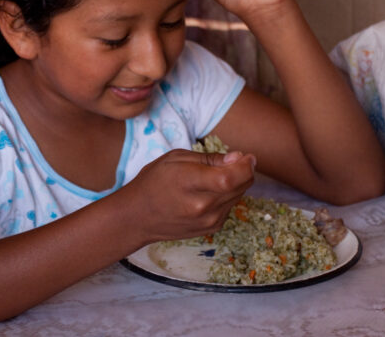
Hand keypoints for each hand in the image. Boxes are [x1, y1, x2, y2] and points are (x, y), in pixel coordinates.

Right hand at [122, 148, 255, 242]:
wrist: (138, 217)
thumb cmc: (154, 181)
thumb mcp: (176, 158)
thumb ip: (210, 159)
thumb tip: (239, 158)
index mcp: (190, 183)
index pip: (232, 177)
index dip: (246, 165)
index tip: (247, 156)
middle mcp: (203, 206)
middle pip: (241, 185)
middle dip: (243, 170)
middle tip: (231, 161)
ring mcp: (209, 220)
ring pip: (239, 195)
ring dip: (234, 183)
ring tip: (211, 178)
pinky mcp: (212, 228)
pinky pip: (230, 206)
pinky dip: (226, 196)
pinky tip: (207, 193)